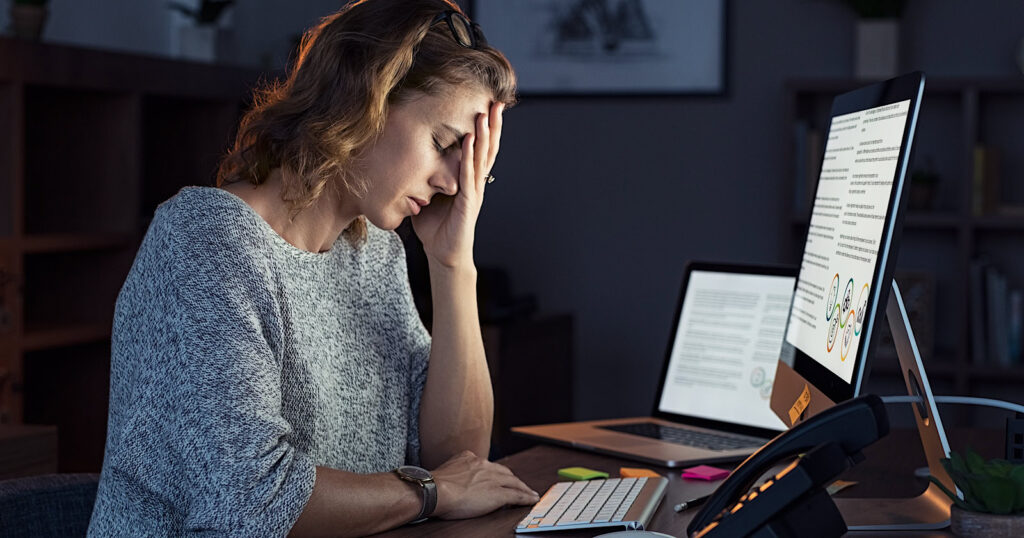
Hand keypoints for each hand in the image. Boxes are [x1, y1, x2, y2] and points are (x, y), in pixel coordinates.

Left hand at [412, 101, 503, 268]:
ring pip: (482, 158)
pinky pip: (469, 175)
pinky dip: (470, 156)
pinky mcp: (468, 202)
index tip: (489, 106)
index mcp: (469, 180)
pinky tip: (470, 140)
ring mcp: (474, 191)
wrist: (444, 254)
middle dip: (493, 125)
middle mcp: (476, 183)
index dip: (486, 129)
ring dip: (484, 135)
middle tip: (498, 102)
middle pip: (488, 148)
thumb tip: (408, 160)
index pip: (480, 149)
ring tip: (486, 114)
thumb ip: (425, 178)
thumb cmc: (436, 227)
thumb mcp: (428, 196)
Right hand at [430, 450, 538, 519]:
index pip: (488, 466)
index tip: (499, 478)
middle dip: (512, 479)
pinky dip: (526, 497)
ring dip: (523, 488)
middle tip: (519, 486)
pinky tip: (531, 499)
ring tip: (530, 493)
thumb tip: (451, 482)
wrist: (435, 490)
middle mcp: (483, 465)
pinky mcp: (498, 493)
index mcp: (469, 458)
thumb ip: (453, 473)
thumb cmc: (433, 486)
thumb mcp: (444, 472)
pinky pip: (517, 495)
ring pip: (514, 482)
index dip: (496, 473)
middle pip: (504, 472)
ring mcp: (492, 479)